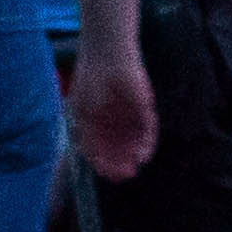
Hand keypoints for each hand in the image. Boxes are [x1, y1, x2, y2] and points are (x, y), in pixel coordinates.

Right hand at [65, 47, 155, 180]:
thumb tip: (89, 156)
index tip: (106, 175)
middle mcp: (116, 119)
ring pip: (134, 142)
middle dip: (119, 163)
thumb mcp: (83, 110)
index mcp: (98, 120)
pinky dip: (146, 144)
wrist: (108, 54)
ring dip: (132, 157)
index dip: (104, 163)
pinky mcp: (145, 107)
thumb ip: (87, 133)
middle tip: (122, 177)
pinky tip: (144, 156)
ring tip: (131, 170)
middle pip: (119, 147)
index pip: (102, 147)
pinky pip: (148, 130)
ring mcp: (131, 114)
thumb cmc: (90, 78)